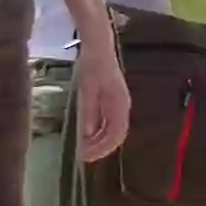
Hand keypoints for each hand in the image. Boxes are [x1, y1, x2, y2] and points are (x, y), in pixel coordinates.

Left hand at [71, 34, 132, 161]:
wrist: (99, 48)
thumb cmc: (92, 67)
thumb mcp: (87, 91)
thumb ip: (89, 113)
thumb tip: (87, 136)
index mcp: (118, 104)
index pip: (116, 134)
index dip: (102, 148)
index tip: (86, 156)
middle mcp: (123, 107)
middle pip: (117, 135)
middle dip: (101, 148)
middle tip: (83, 156)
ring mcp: (120, 105)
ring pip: (114, 131)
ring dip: (101, 142)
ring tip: (84, 148)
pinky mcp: (114, 103)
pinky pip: (111, 124)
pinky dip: (101, 133)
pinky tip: (88, 136)